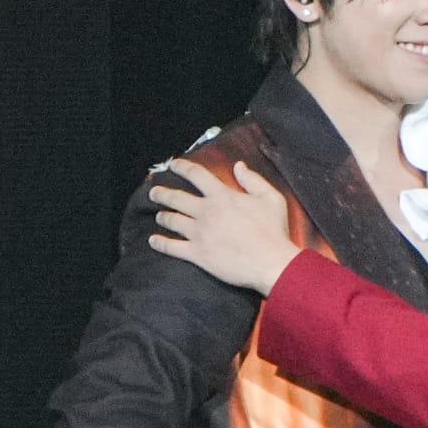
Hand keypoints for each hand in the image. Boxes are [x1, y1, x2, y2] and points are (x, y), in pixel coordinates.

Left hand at [148, 158, 300, 294]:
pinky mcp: (197, 254)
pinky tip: (153, 240)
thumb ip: (253, 180)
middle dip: (162, 193)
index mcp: (222, 196)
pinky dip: (159, 243)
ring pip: (171, 220)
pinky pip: (172, 247)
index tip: (173, 165)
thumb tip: (238, 165)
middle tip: (154, 192)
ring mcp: (199, 233)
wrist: (271, 263)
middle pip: (176, 197)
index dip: (182, 167)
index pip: (196, 175)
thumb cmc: (274, 230)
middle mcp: (206, 212)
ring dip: (162, 215)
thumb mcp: (271, 198)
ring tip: (159, 215)